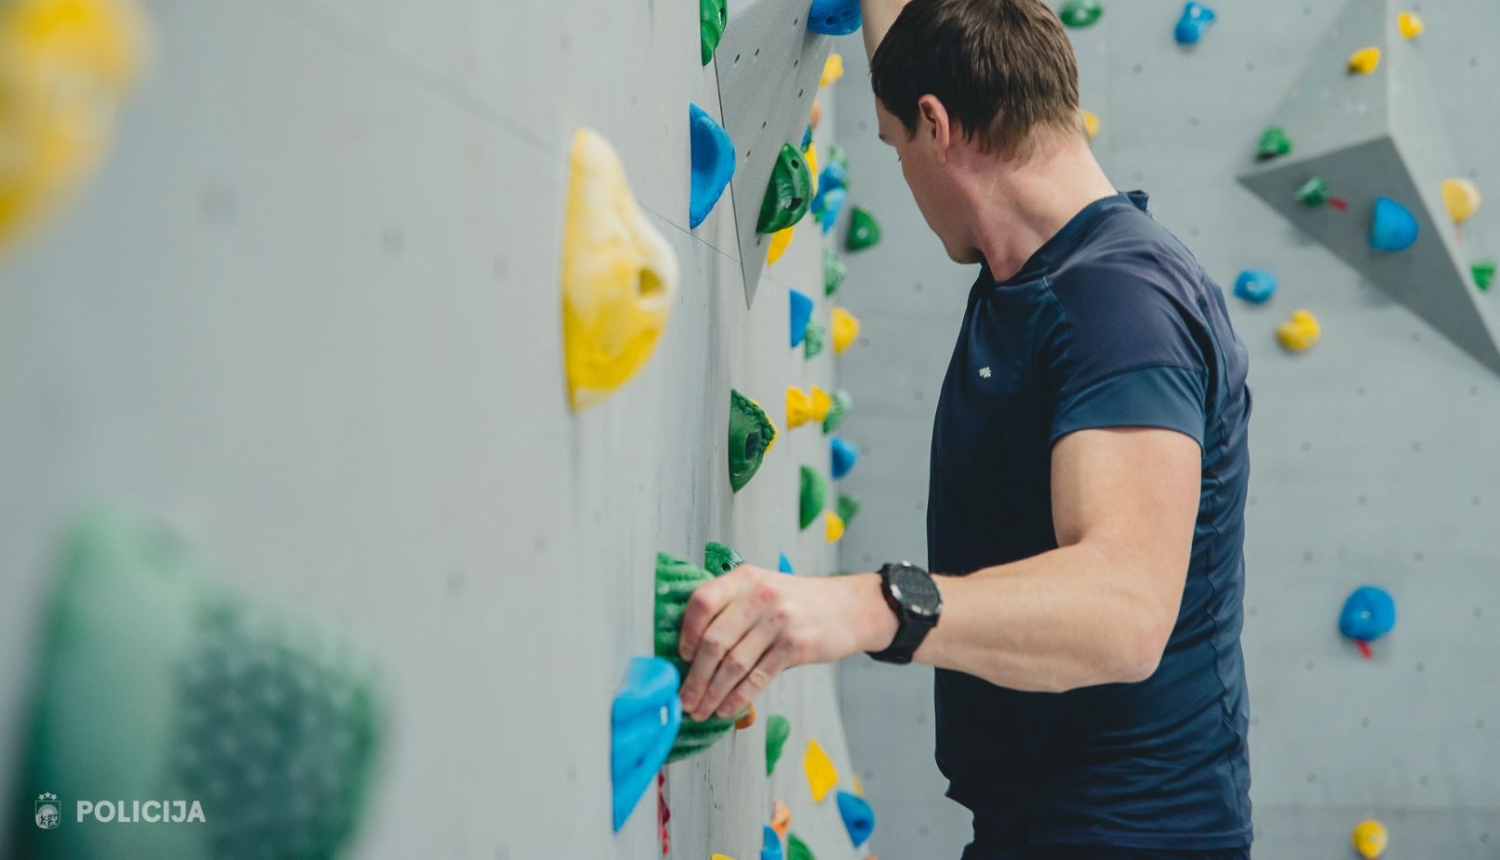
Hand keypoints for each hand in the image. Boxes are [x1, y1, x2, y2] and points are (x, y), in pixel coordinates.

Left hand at [677, 565, 895, 721]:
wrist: (851, 607)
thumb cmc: (801, 602)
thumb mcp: (765, 589)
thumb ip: (734, 610)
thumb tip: (696, 654)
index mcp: (744, 578)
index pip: (702, 601)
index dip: (686, 632)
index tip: (681, 657)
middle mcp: (760, 595)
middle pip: (714, 640)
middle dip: (695, 677)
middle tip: (685, 699)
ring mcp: (779, 620)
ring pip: (734, 664)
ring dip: (713, 693)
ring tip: (702, 710)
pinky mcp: (796, 645)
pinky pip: (758, 677)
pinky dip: (739, 698)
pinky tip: (728, 709)